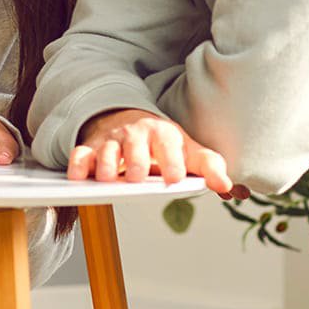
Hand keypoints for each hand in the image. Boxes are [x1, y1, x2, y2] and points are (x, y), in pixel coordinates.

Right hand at [67, 108, 231, 193]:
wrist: (129, 120)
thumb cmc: (162, 143)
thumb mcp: (188, 151)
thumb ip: (209, 168)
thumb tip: (230, 188)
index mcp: (163, 134)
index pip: (169, 146)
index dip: (172, 161)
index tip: (174, 177)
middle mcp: (137, 135)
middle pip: (135, 146)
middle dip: (135, 161)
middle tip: (136, 177)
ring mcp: (112, 141)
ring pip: (106, 150)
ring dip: (105, 165)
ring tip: (108, 179)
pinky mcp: (91, 148)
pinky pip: (80, 155)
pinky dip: (77, 165)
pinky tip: (78, 177)